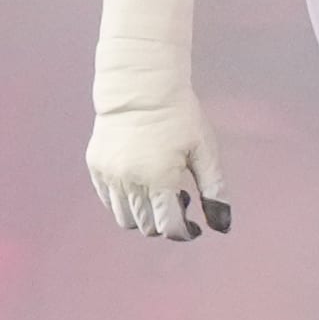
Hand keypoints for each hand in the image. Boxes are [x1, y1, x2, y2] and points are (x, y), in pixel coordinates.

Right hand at [87, 93, 230, 241]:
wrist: (140, 87)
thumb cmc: (180, 116)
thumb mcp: (205, 151)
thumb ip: (215, 190)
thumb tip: (223, 226)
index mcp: (159, 178)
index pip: (169, 227)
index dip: (184, 233)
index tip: (194, 227)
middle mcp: (130, 181)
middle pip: (147, 227)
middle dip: (166, 222)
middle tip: (179, 198)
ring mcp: (108, 175)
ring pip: (125, 219)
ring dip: (145, 217)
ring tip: (158, 191)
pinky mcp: (95, 167)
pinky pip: (109, 201)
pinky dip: (125, 203)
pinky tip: (140, 183)